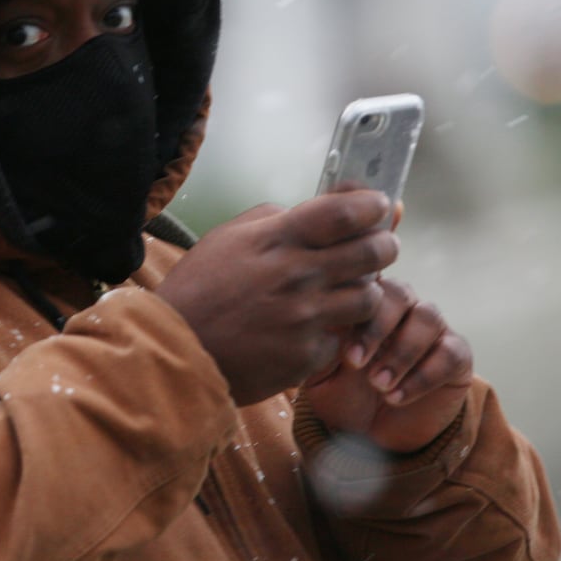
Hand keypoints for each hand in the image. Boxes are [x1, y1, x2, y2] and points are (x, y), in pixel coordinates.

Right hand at [155, 190, 398, 405]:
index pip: (346, 212)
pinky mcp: (307, 355)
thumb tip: (315, 210)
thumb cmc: (197, 290)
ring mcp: (306, 318)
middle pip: (374, 251)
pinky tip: (313, 328)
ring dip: (364, 290)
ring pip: (370, 297)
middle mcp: (297, 275)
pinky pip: (342, 338)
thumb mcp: (226, 238)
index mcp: (276, 240)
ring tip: (346, 291)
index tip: (376, 206)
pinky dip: (334, 332)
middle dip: (384, 245)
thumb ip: (272, 219)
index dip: (372, 205)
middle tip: (377, 247)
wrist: (176, 350)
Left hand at [300, 278, 473, 452]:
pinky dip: (422, 376)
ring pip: (427, 317)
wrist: (372, 434)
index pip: (365, 278)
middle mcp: (401, 307)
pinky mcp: (456, 355)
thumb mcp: (320, 373)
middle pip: (399, 292)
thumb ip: (321, 343)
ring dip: (401, 352)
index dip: (353, 300)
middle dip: (376, 328)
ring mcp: (431, 329)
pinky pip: (449, 351)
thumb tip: (323, 318)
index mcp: (365, 302)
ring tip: (378, 385)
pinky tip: (396, 397)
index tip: (335, 333)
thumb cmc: (342, 395)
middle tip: (355, 364)